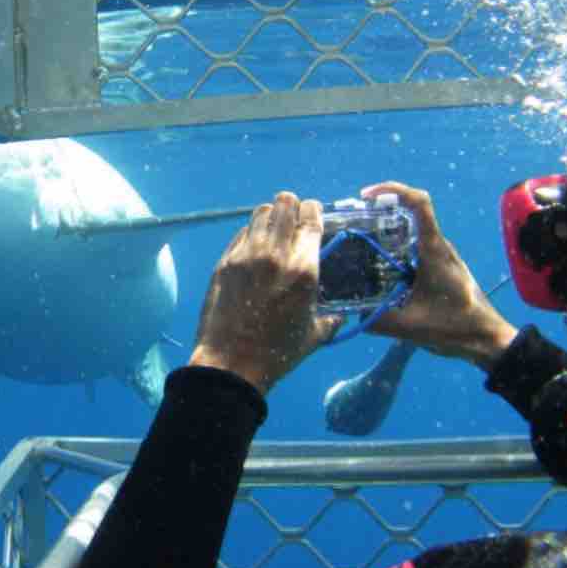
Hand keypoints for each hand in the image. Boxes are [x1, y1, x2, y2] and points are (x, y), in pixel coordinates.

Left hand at [189, 192, 343, 395]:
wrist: (231, 363)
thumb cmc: (277, 354)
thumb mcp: (314, 335)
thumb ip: (331, 319)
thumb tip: (341, 315)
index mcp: (304, 270)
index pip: (312, 218)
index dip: (314, 210)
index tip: (314, 214)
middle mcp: (276, 255)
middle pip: (284, 203)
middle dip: (292, 206)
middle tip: (293, 218)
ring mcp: (247, 256)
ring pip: (260, 212)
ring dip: (270, 216)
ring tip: (273, 228)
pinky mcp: (225, 262)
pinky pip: (241, 233)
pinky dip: (251, 234)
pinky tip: (255, 248)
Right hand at [360, 182, 517, 369]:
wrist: (488, 340)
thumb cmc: (456, 328)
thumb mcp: (409, 327)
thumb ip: (377, 321)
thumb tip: (350, 314)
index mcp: (434, 250)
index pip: (418, 202)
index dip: (392, 190)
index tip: (366, 197)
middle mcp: (438, 246)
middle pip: (408, 215)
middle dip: (378, 213)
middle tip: (351, 225)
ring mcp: (441, 256)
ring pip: (410, 233)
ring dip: (385, 233)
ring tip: (358, 246)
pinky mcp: (440, 268)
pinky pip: (414, 249)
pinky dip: (394, 251)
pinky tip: (377, 269)